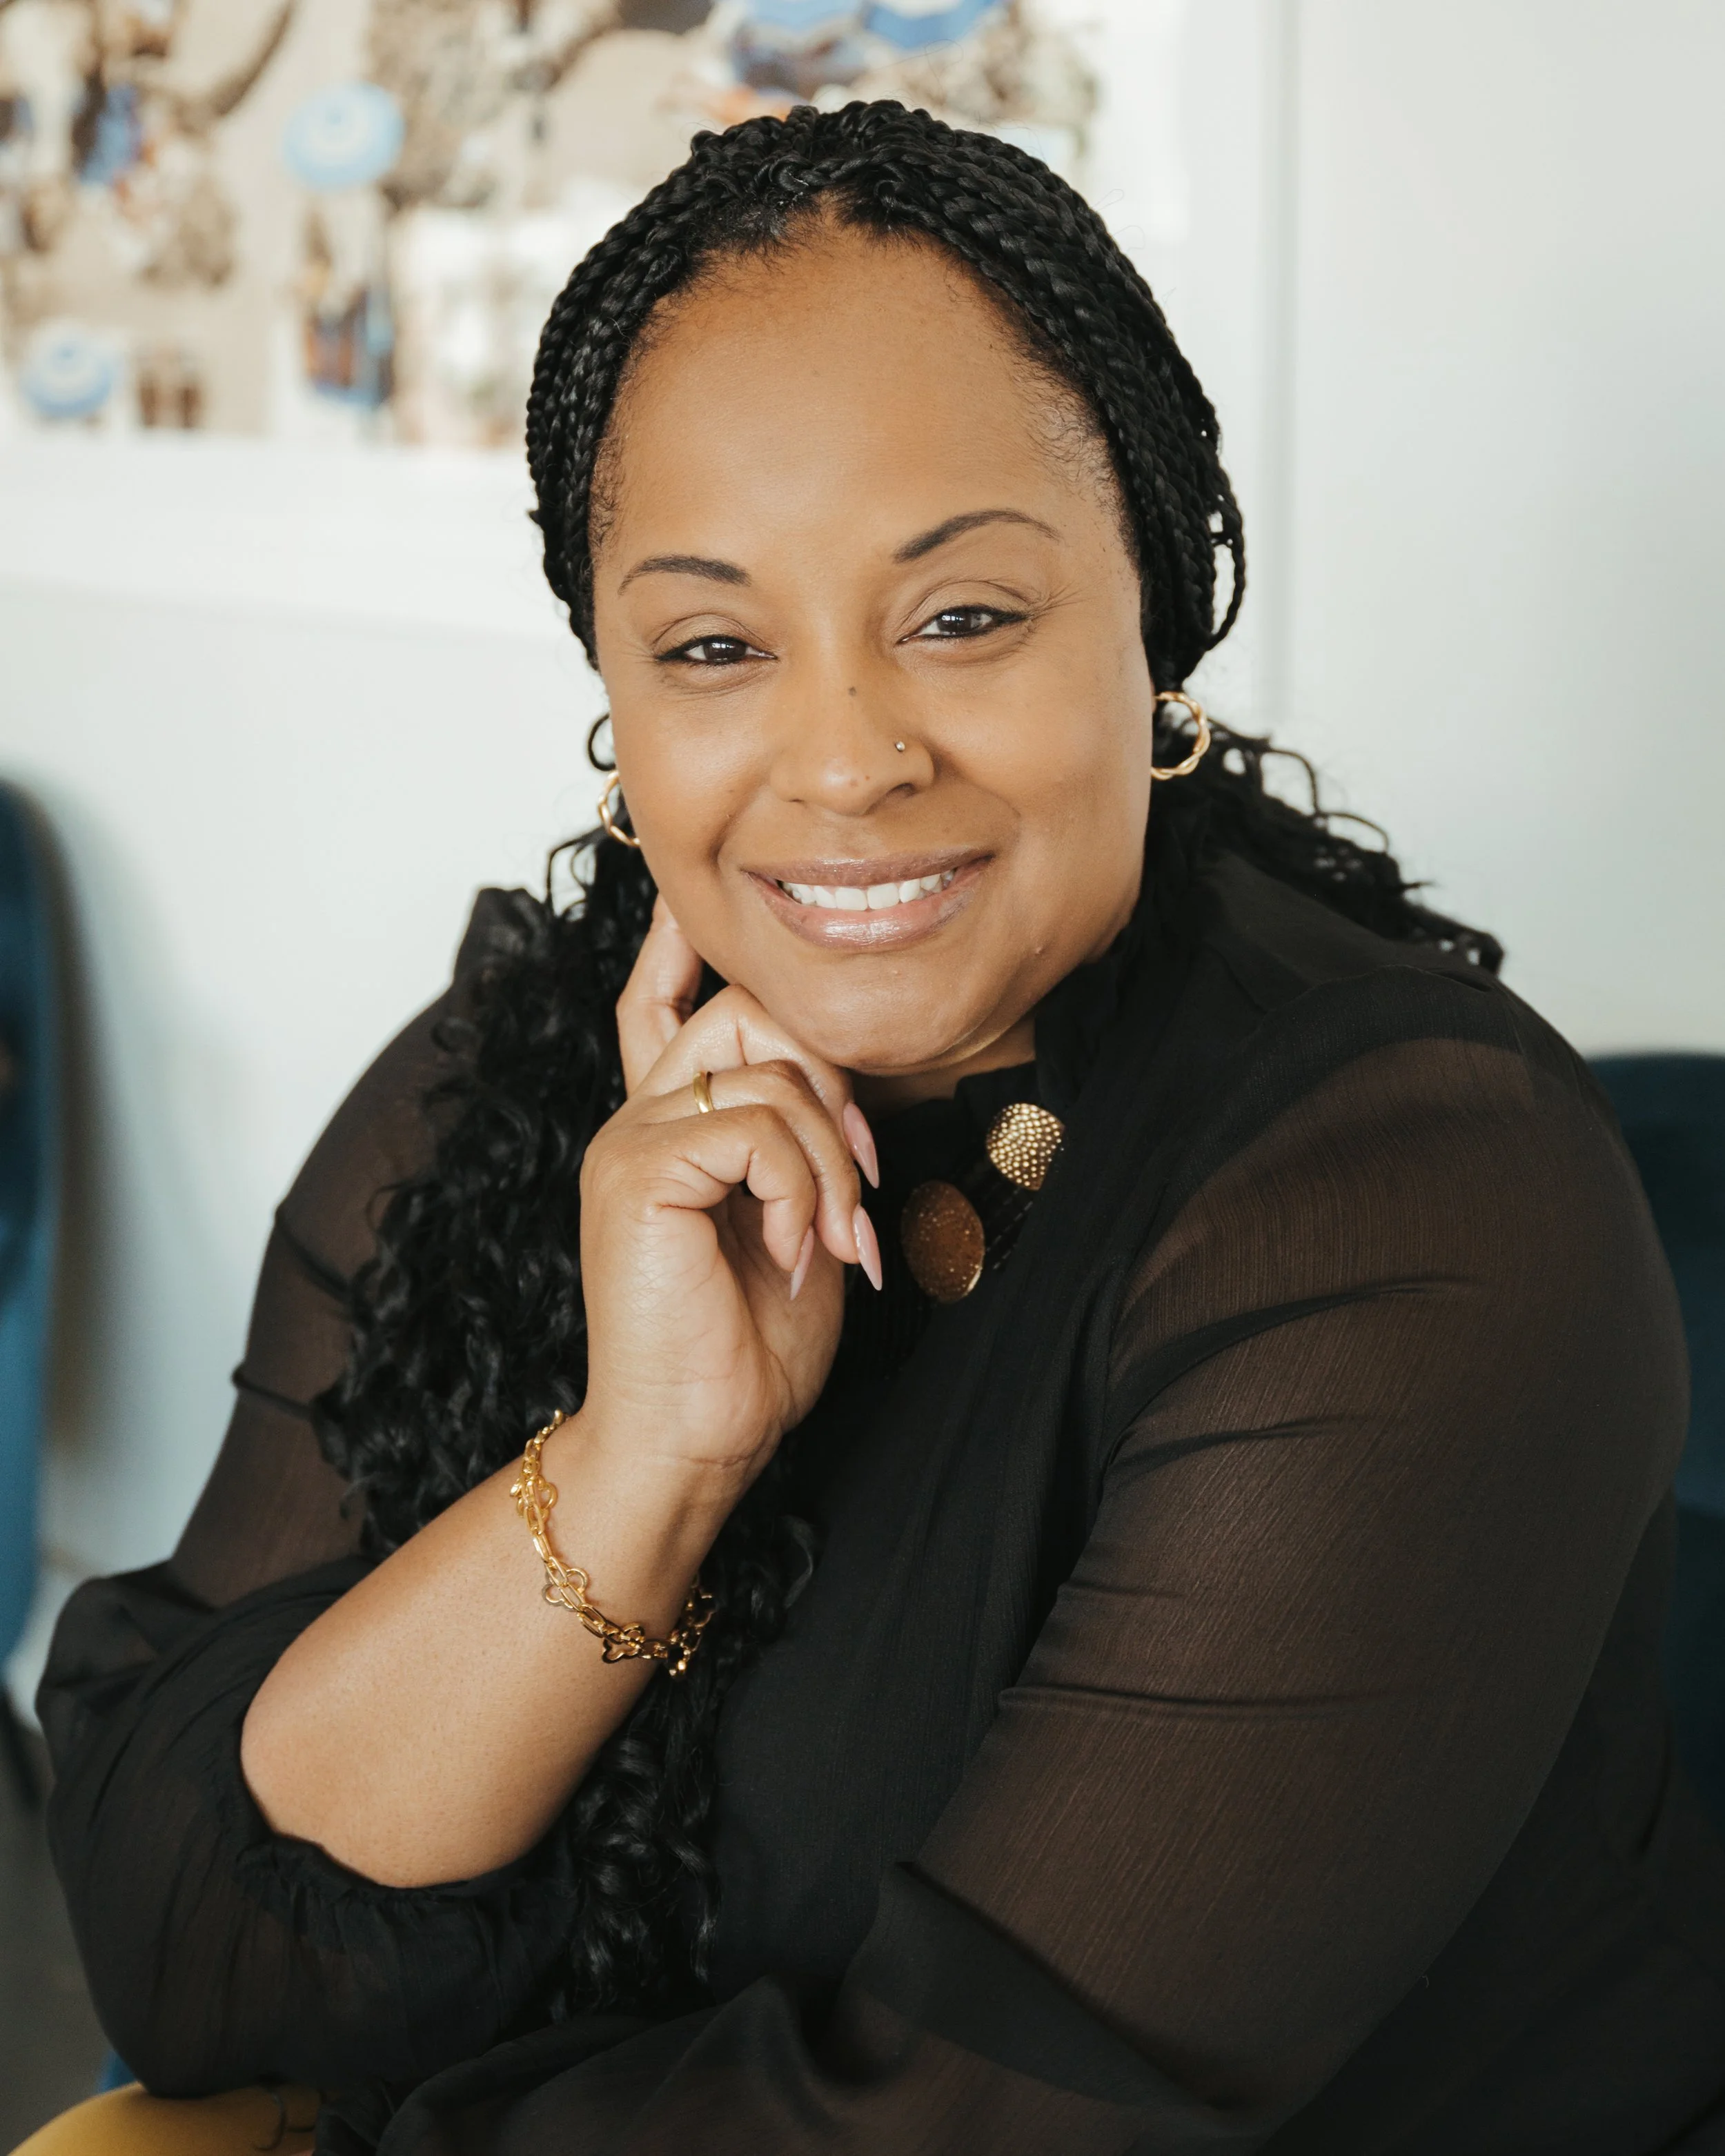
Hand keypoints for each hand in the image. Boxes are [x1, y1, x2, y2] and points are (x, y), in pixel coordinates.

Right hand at [576, 900, 881, 1487]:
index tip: (689, 896)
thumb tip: (843, 1088)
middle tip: (861, 1176)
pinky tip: (795, 1252)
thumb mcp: (796, 1226)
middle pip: (739, 1011)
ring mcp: (629, 1142)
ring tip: (834, 1239)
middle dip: (828, 1076)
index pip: (658, 1005)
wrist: (696, 1441)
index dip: (677, 944)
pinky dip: (804, 1188)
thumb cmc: (747, 1351)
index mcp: (667, 1132)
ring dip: (834, 1156)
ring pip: (765, 1068)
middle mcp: (636, 1121)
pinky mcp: (637, 1171)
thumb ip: (799, 1148)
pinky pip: (756, 1125)